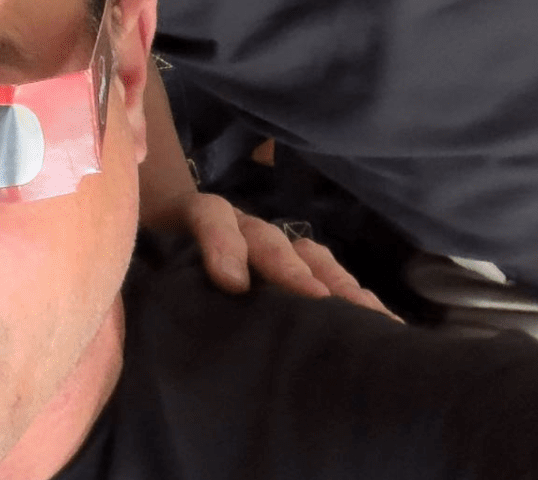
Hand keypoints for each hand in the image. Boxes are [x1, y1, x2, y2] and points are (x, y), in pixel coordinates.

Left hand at [172, 191, 398, 317]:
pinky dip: (352, 296)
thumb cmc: (164, 262)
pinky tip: (379, 321)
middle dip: (289, 268)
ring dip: (334, 284)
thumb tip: (167, 299)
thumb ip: (161, 276)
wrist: (172, 240)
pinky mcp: (298, 263)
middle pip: (266, 239)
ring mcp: (274, 243)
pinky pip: (329, 273)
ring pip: (306, 254)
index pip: (209, 217)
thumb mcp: (158, 264)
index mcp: (198, 221)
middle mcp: (241, 228)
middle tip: (314, 298)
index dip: (223, 244)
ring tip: (362, 315)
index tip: (233, 283)